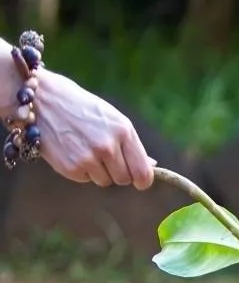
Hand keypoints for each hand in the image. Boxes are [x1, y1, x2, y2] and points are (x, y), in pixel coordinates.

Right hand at [32, 70, 156, 188]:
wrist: (42, 100)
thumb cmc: (82, 108)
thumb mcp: (112, 118)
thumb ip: (131, 144)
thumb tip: (152, 165)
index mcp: (123, 132)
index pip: (143, 173)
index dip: (142, 180)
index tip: (139, 180)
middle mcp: (107, 147)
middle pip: (124, 179)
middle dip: (118, 172)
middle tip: (104, 156)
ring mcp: (88, 158)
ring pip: (105, 181)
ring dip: (98, 171)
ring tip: (85, 149)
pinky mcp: (71, 168)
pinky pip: (86, 179)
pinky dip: (81, 170)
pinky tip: (72, 151)